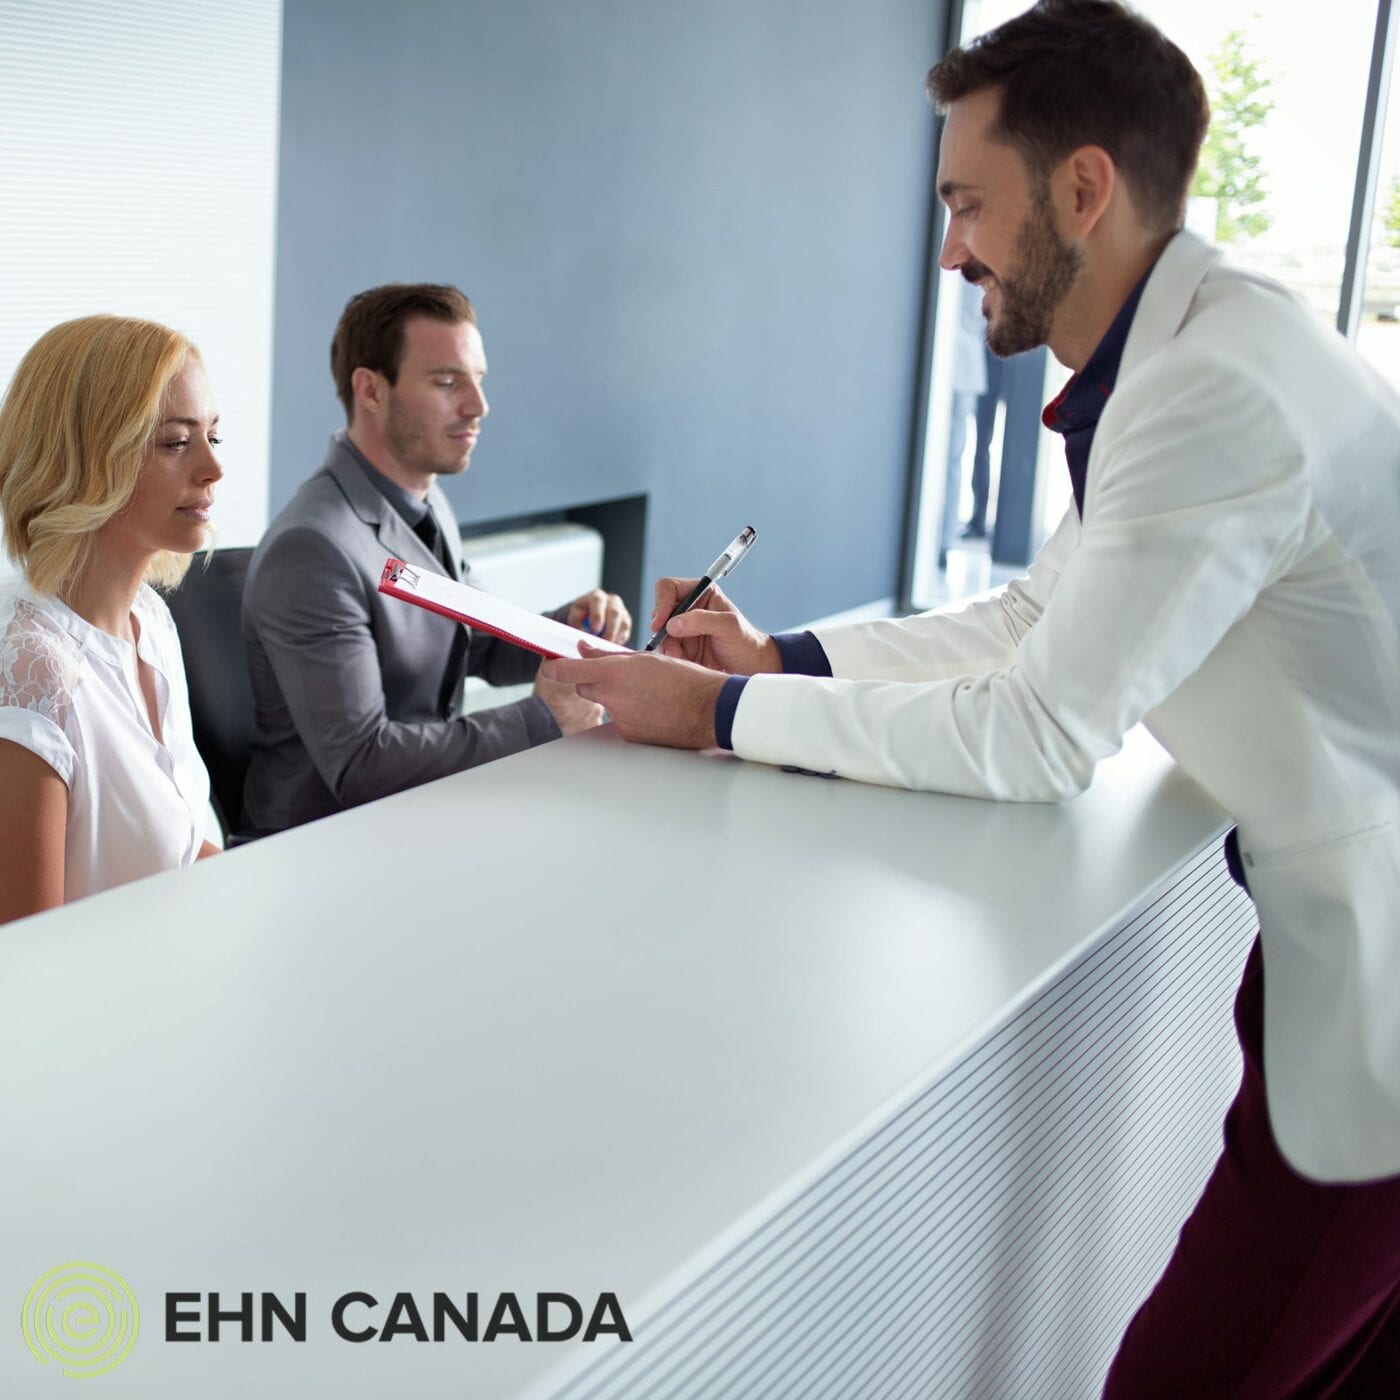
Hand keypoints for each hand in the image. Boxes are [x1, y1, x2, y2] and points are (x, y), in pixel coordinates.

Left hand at [540, 645, 726, 748]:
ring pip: (607, 705)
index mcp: (615, 673)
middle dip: (592, 680)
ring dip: (618, 698)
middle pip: (585, 687)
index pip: (570, 670)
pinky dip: (632, 715)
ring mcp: (620, 719)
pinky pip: (622, 722)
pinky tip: (654, 710)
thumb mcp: (647, 658)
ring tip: (649, 694)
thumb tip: (585, 649)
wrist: (710, 709)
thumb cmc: (686, 679)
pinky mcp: (630, 736)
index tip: (549, 666)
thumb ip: (610, 656)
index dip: (555, 668)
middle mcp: (612, 697)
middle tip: (615, 676)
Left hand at [565, 589, 630, 643]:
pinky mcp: (627, 623)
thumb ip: (577, 620)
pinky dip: (617, 641)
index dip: (597, 615)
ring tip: (603, 646)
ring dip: (613, 637)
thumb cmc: (581, 617)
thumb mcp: (574, 616)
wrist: (590, 618)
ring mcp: (622, 611)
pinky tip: (607, 644)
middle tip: (602, 643)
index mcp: (597, 596)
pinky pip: (625, 633)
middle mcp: (613, 601)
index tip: (595, 630)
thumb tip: (584, 627)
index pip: (598, 601)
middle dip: (609, 630)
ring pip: (623, 624)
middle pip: (615, 612)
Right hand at [649, 578, 779, 674]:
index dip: (661, 603)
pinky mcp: (682, 647)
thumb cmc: (747, 643)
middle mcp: (690, 609)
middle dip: (663, 631)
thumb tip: (673, 624)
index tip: (659, 624)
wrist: (751, 668)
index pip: (669, 589)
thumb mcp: (730, 627)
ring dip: (668, 647)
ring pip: (660, 634)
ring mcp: (684, 629)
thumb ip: (702, 621)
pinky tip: (685, 662)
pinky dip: (671, 657)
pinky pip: (665, 650)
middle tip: (673, 648)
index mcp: (702, 594)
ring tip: (684, 658)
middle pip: (660, 613)